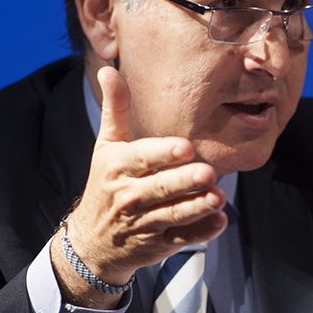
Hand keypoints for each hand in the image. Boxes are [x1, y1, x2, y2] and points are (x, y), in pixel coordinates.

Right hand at [51, 66, 227, 306]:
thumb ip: (115, 108)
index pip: (142, 158)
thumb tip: (108, 69)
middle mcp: (130, 196)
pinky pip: (182, 238)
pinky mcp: (159, 243)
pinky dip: (201, 232)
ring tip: (218, 197)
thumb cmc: (106, 183)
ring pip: (173, 215)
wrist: (93, 241)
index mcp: (118, 166)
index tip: (185, 148)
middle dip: (185, 182)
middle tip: (208, 173)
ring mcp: (145, 222)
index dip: (163, 153)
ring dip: (197, 207)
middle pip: (160, 188)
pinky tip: (219, 221)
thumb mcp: (106, 145)